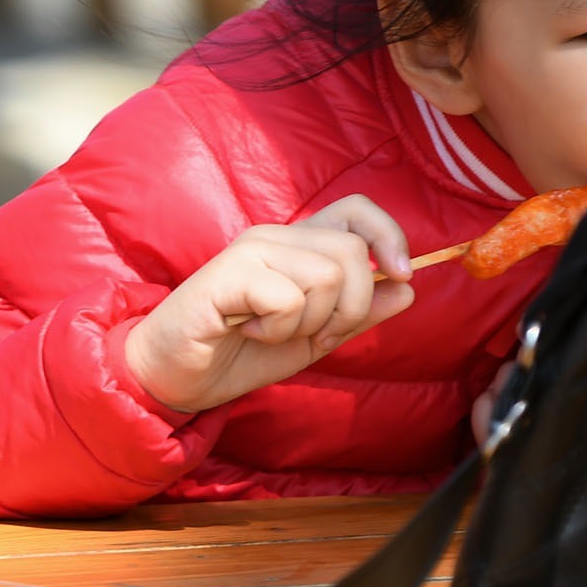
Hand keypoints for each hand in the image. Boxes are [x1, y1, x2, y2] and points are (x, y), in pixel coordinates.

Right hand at [124, 198, 415, 415]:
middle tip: (315, 332)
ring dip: (312, 321)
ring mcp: (249, 251)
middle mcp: (275, 236)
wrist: (177, 376)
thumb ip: (359, 313)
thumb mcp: (315, 337)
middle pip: (352, 253)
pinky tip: (249, 332)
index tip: (401, 276)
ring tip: (275, 332)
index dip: (389, 237)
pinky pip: (288, 297)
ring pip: (327, 275)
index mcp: (298, 245)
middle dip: (352, 308)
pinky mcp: (227, 274)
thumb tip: (409, 288)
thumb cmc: (239, 352)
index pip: (357, 211)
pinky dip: (278, 329)